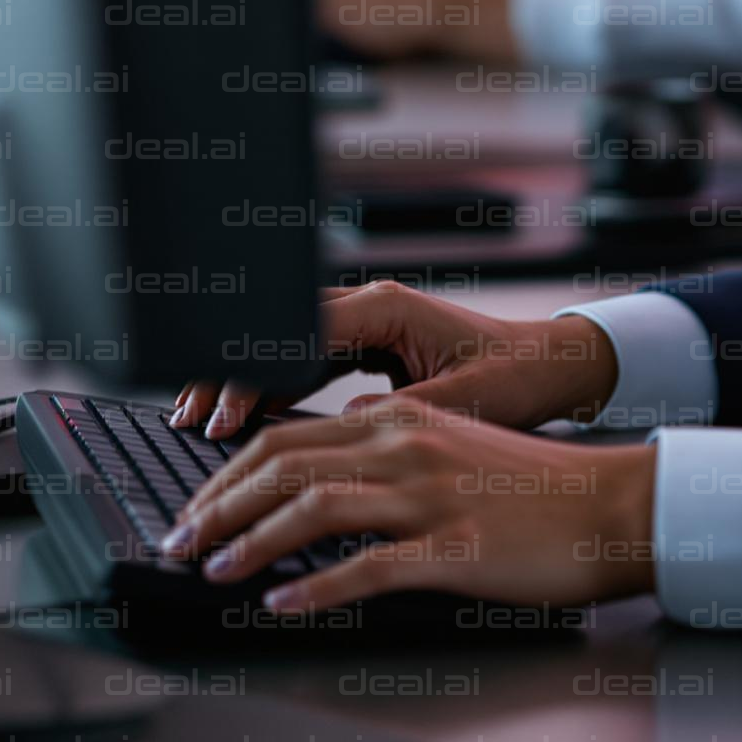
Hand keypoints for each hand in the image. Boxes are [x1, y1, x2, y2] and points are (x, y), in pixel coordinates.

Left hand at [160, 399, 656, 616]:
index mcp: (403, 419)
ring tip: (212, 569)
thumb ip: (390, 448)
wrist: (610, 504)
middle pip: (286, 461)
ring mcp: (430, 494)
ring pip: (315, 506)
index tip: (196, 507)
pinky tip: (282, 602)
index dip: (229, 471)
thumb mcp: (453, 445)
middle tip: (180, 540)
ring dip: (250, 541)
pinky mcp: (453, 545)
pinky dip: (315, 585)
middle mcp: (408, 445)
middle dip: (218, 504)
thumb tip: (324, 464)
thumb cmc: (534, 486)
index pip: (290, 434)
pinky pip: (368, 565)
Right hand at [169, 279, 618, 440]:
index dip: (251, 376)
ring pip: (288, 348)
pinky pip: (307, 364)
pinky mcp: (370, 348)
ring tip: (198, 423)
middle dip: (230, 374)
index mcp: (386, 308)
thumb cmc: (517, 378)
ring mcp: (369, 324)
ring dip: (245, 384)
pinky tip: (243, 424)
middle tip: (186, 418)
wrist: (555, 368)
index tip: (220, 419)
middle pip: (279, 334)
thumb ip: (395, 417)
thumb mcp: (456, 403)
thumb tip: (337, 435)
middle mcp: (371, 307)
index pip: (296, 334)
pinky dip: (274, 391)